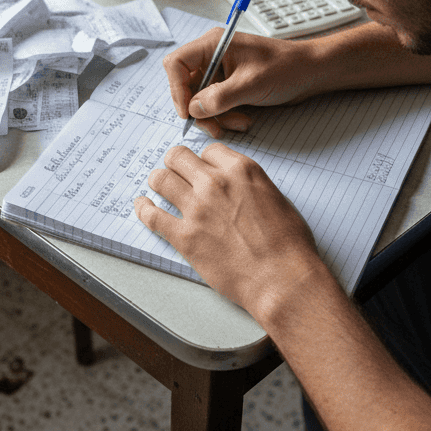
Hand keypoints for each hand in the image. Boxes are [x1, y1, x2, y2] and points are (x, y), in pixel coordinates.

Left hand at [134, 143, 323, 317]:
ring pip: (161, 180)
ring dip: (158, 181)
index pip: (209, 151)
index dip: (204, 160)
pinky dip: (143, 208)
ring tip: (157, 185)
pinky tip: (141, 206)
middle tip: (173, 170)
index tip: (201, 168)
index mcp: (241, 171)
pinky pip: (152, 216)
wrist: (282, 280)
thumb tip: (237, 189)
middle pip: (178, 157)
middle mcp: (215, 183)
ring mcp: (197, 209)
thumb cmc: (289, 245)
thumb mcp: (276, 199)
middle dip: (175, 162)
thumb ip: (251, 186)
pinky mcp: (184, 237)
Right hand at [164, 29, 321, 137]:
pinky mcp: (229, 85)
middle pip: (185, 85)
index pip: (176, 64)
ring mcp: (220, 71)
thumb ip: (218, 98)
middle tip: (214, 127)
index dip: (177, 89)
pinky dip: (225, 116)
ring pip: (200, 99)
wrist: (310, 73)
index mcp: (213, 44)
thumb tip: (193, 109)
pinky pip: (215, 105)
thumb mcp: (250, 84)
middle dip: (199, 109)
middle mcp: (212, 56)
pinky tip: (243, 119)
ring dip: (215, 116)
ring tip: (238, 123)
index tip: (188, 112)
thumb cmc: (286, 68)